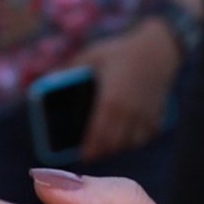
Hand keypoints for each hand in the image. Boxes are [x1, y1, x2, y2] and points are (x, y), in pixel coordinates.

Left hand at [72, 16, 183, 159]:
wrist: (158, 48)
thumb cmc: (121, 51)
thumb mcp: (93, 55)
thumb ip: (68, 69)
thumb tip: (45, 79)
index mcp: (110, 102)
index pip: (97, 136)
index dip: (89, 149)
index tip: (82, 156)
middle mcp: (129, 113)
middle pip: (112, 144)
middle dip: (101, 151)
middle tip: (91, 152)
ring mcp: (145, 116)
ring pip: (129, 144)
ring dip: (117, 146)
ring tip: (106, 144)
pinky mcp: (157, 116)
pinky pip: (144, 137)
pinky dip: (134, 140)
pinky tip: (127, 135)